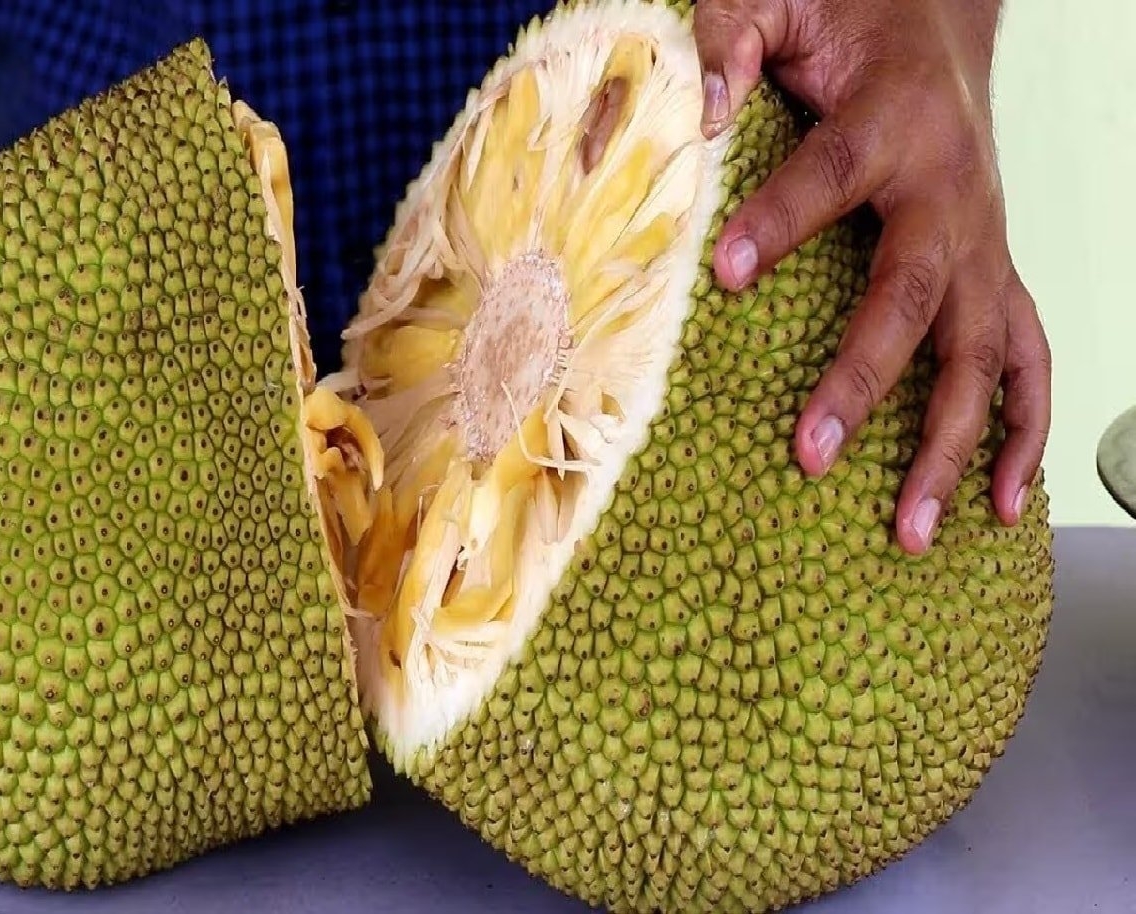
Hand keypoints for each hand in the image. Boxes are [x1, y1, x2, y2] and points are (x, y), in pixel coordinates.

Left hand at [693, 0, 1051, 554]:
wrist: (938, 20)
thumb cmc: (848, 19)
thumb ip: (733, 35)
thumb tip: (705, 113)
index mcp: (894, 118)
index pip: (832, 171)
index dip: (781, 221)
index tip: (726, 274)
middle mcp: (953, 190)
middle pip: (917, 294)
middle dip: (865, 378)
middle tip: (810, 456)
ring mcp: (983, 241)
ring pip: (982, 350)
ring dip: (951, 442)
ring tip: (911, 531)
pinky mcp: (992, 272)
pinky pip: (1026, 358)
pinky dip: (1020, 430)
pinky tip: (999, 500)